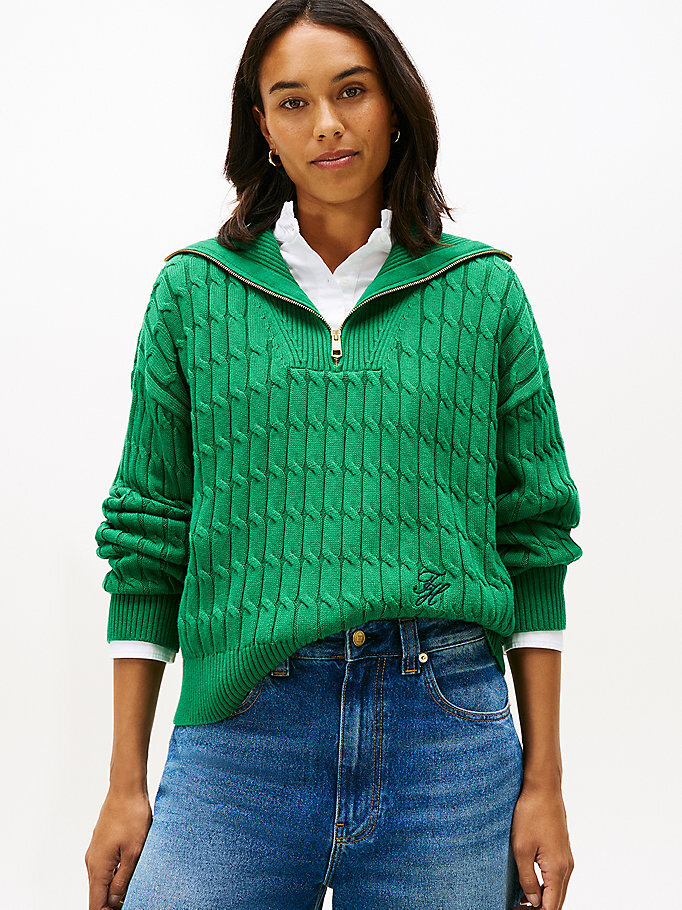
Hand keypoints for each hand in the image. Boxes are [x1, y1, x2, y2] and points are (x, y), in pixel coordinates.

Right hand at [84, 786, 152, 909]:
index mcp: (98, 867)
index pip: (95, 903)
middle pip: (97, 894)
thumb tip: (115, 902)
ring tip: (132, 892)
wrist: (126, 788)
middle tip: (131, 901)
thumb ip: (123, 880)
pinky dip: (114, 875)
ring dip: (114, 889)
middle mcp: (92, 861)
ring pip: (102, 880)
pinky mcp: (102, 843)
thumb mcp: (134, 852)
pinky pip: (105, 867)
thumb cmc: (131, 816)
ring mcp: (96, 852)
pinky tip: (129, 873)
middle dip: (111, 904)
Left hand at [510, 780, 573, 908]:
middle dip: (538, 909)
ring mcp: (566, 858)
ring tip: (519, 901)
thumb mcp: (521, 849)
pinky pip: (556, 876)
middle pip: (556, 901)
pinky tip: (528, 885)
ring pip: (557, 889)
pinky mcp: (561, 850)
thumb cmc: (531, 813)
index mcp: (557, 869)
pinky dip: (545, 886)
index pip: (551, 907)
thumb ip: (527, 879)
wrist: (543, 787)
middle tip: (516, 908)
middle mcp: (566, 866)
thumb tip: (533, 901)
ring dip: (542, 899)